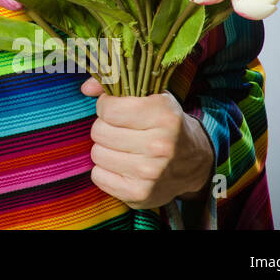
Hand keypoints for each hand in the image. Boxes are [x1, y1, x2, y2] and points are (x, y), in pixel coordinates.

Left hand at [79, 75, 214, 208]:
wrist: (193, 163)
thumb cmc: (166, 124)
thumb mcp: (151, 96)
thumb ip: (117, 84)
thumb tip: (86, 88)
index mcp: (164, 116)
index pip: (109, 109)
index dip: (107, 106)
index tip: (116, 108)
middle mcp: (160, 145)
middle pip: (99, 131)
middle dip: (105, 127)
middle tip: (121, 130)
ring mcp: (150, 173)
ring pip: (97, 153)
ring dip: (105, 149)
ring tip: (123, 148)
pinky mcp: (139, 194)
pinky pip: (98, 176)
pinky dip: (105, 171)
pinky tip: (123, 166)